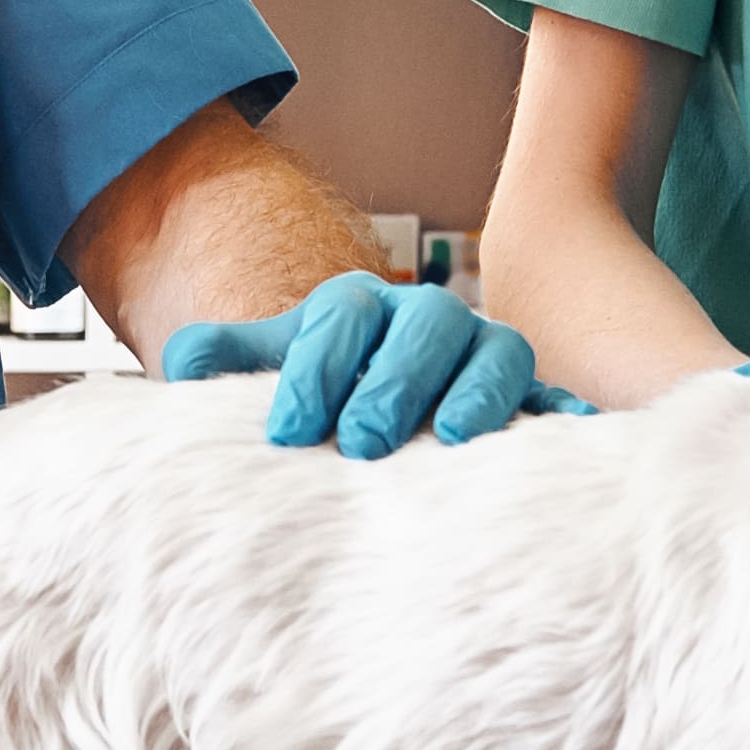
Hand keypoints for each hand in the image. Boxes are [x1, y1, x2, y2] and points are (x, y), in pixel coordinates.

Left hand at [163, 270, 583, 454]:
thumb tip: (180, 362)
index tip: (286, 432)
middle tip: (358, 442)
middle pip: (429, 325)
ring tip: (449, 439)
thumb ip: (229, 360)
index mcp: (365, 307)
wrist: (383, 392)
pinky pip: (559, 398)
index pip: (345, 319)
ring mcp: (488, 355)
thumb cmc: (328, 385)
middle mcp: (432, 322)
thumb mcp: (278, 365)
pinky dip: (566, 416)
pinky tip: (568, 435)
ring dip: (476, 391)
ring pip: (501, 352)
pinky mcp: (532, 398)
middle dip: (394, 380)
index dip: (315, 369)